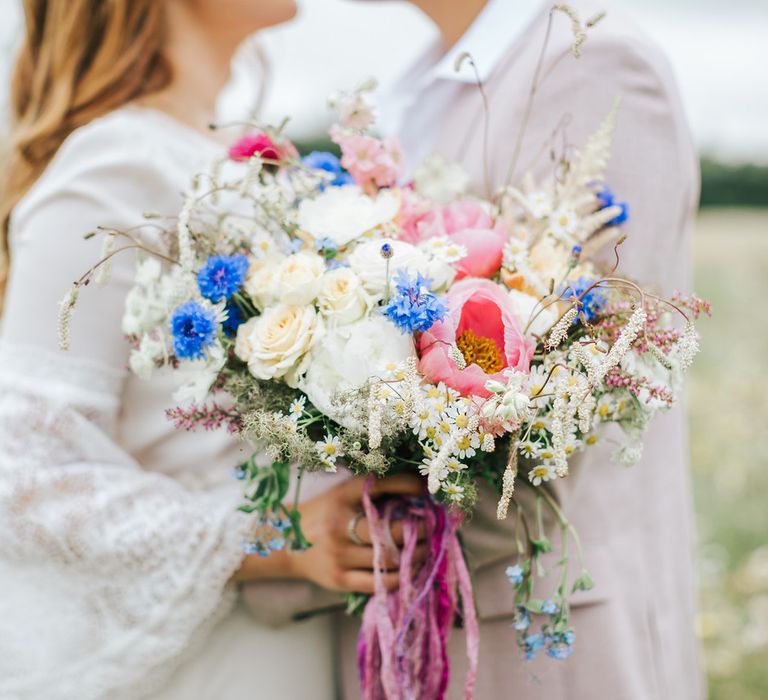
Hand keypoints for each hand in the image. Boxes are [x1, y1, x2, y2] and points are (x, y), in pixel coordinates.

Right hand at [285, 473, 427, 593]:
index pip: (378, 485)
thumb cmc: (326, 514)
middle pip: (390, 528)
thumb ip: (374, 493)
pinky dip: (402, 576)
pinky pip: (380, 582)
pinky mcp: (339, 579)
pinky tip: (413, 568)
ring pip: (389, 558)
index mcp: (340, 496)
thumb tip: (420, 489)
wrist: (286, 542)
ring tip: (432, 548)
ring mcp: (338, 554)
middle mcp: (339, 524)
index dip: (408, 485)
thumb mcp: (343, 495)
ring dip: (418, 554)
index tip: (428, 490)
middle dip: (421, 528)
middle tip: (437, 526)